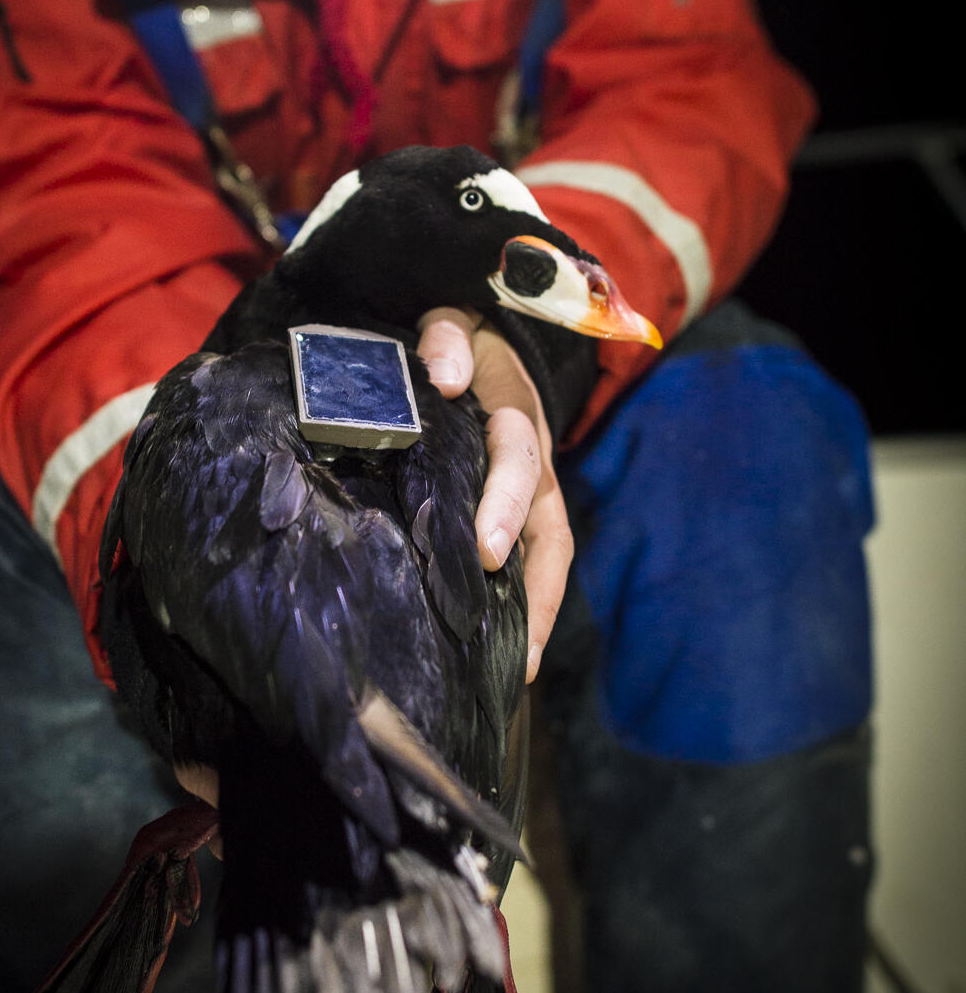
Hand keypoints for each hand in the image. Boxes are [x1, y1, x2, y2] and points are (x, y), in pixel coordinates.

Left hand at [417, 307, 573, 681]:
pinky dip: (525, 612)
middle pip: (547, 527)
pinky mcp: (518, 517)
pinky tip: (506, 660)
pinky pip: (531, 567)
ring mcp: (531, 493)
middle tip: (512, 644)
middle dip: (533, 587)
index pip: (517, 459)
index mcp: (515, 413)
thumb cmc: (452, 339)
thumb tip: (444, 377)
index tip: (485, 552)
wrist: (475, 339)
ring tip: (520, 671)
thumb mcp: (451, 320)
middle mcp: (534, 461)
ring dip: (538, 614)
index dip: (505, 504)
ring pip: (547, 558)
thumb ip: (446, 339)